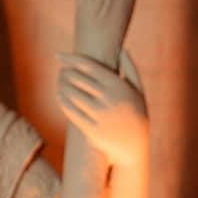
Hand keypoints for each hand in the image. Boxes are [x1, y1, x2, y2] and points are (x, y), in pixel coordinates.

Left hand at [56, 52, 147, 166]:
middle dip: (65, 73)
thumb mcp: (139, 91)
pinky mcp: (93, 130)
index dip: (70, 59)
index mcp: (117, 85)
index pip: (88, 65)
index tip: (58, 56)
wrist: (135, 147)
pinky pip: (72, 112)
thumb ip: (132, 69)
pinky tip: (60, 97)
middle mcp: (108, 98)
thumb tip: (122, 49)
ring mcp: (100, 115)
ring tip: (58, 83)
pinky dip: (63, 102)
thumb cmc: (137, 116)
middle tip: (60, 72)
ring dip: (61, 86)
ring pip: (72, 95)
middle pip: (77, 78)